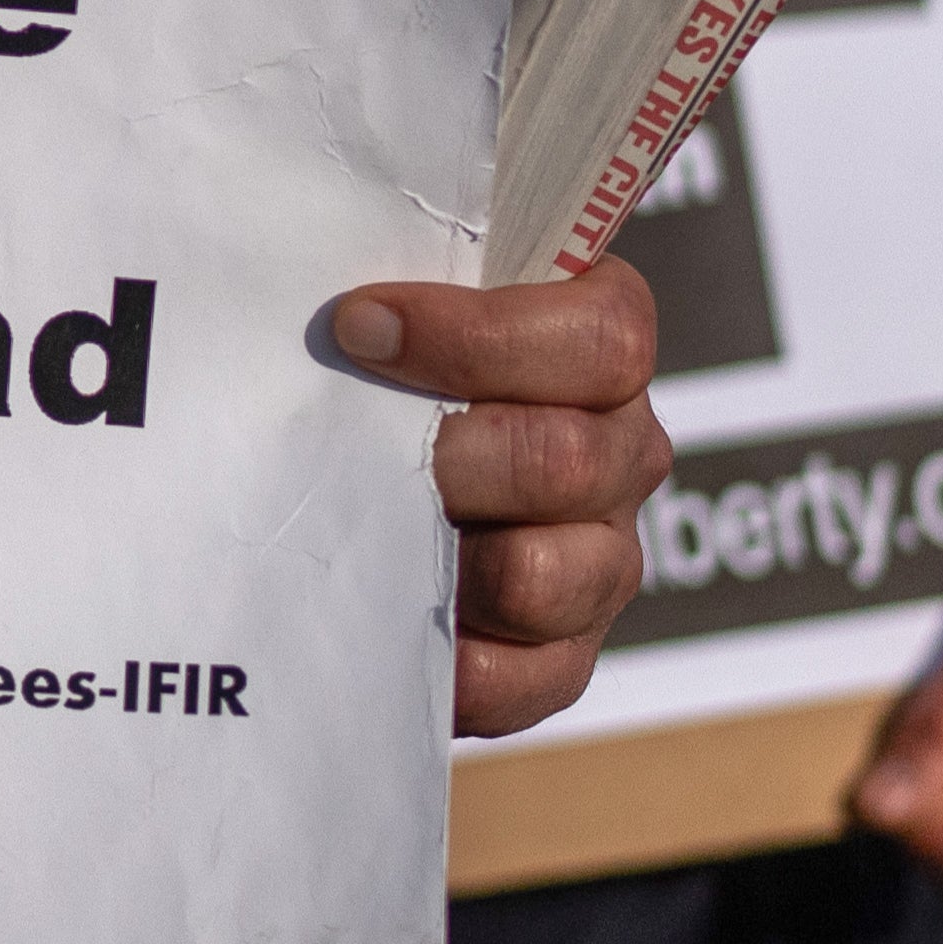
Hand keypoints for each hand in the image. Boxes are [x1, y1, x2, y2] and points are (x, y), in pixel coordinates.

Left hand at [324, 265, 672, 738]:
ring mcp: (602, 560)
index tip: (358, 325)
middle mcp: (620, 451)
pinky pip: (529, 679)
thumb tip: (322, 267)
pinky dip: (449, 660)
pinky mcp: (563, 657)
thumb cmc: (357, 364)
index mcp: (599, 346)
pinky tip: (385, 618)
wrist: (337, 487)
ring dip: (444, 557)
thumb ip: (378, 265)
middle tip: (353, 448)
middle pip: (569, 458)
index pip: (604, 335)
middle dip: (443, 454)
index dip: (479, 336)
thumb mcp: (376, 293)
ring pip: (548, 575)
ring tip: (369, 532)